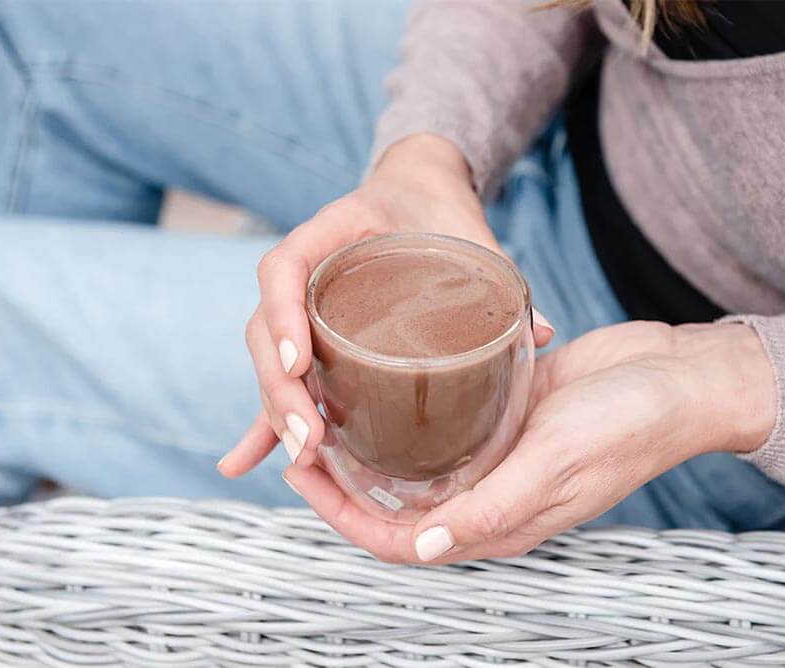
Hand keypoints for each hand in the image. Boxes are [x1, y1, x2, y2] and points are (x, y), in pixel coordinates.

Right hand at [218, 134, 553, 477]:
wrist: (417, 191)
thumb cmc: (437, 211)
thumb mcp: (467, 236)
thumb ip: (498, 277)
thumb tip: (541, 335)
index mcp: (331, 233)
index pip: (283, 268)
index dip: (284, 314)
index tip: (301, 361)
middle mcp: (303, 271)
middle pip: (265, 328)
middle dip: (278, 388)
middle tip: (309, 438)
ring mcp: (300, 306)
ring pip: (269, 360)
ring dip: (274, 410)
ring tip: (300, 456)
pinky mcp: (309, 337)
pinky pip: (280, 378)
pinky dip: (264, 420)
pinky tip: (243, 463)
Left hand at [282, 321, 775, 562]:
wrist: (675, 379)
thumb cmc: (627, 424)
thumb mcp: (556, 462)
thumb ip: (491, 507)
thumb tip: (424, 547)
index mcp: (501, 522)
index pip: (404, 542)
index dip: (346, 519)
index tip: (304, 477)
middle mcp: (491, 496)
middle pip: (399, 508)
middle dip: (344, 486)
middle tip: (301, 442)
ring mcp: (497, 457)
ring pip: (417, 470)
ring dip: (370, 453)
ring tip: (327, 416)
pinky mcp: (505, 418)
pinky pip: (445, 429)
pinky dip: (406, 419)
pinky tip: (381, 387)